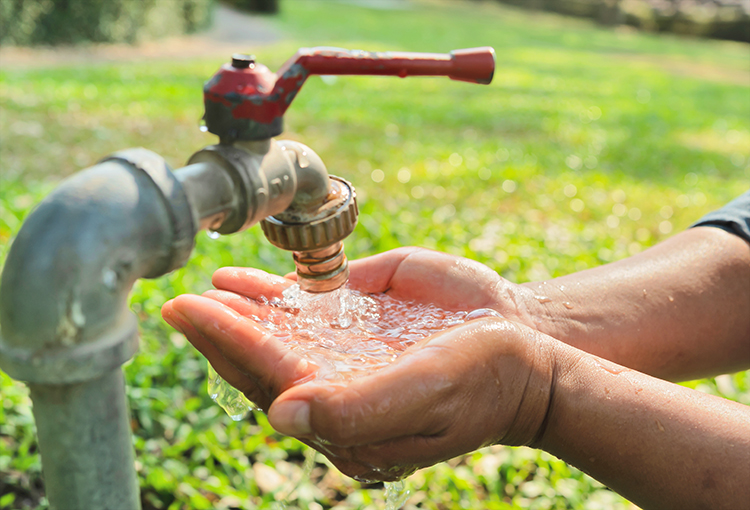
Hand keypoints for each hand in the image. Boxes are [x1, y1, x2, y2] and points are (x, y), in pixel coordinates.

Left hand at [161, 247, 557, 480]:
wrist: (525, 348)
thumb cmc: (482, 379)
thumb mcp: (425, 395)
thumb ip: (355, 409)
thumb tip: (282, 416)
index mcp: (345, 416)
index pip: (273, 380)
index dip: (228, 345)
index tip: (189, 312)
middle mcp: (338, 384)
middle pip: (264, 361)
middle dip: (219, 332)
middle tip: (177, 304)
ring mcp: (348, 350)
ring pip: (280, 334)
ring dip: (239, 313)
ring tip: (202, 293)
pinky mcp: (364, 319)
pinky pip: (310, 307)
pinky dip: (276, 293)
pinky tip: (248, 282)